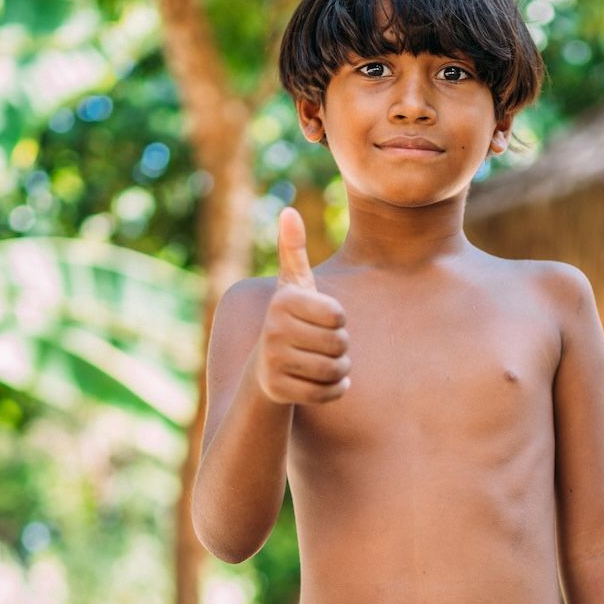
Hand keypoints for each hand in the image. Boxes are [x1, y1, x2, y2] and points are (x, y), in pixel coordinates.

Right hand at [256, 206, 349, 405]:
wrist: (264, 368)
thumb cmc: (289, 320)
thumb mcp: (292, 285)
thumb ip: (293, 250)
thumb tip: (288, 211)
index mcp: (283, 301)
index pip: (339, 315)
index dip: (337, 321)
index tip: (319, 321)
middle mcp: (272, 330)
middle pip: (339, 343)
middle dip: (340, 347)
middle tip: (321, 346)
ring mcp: (273, 362)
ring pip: (336, 369)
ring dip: (339, 369)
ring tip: (322, 363)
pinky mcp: (278, 391)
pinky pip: (329, 392)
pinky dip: (335, 390)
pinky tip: (322, 382)